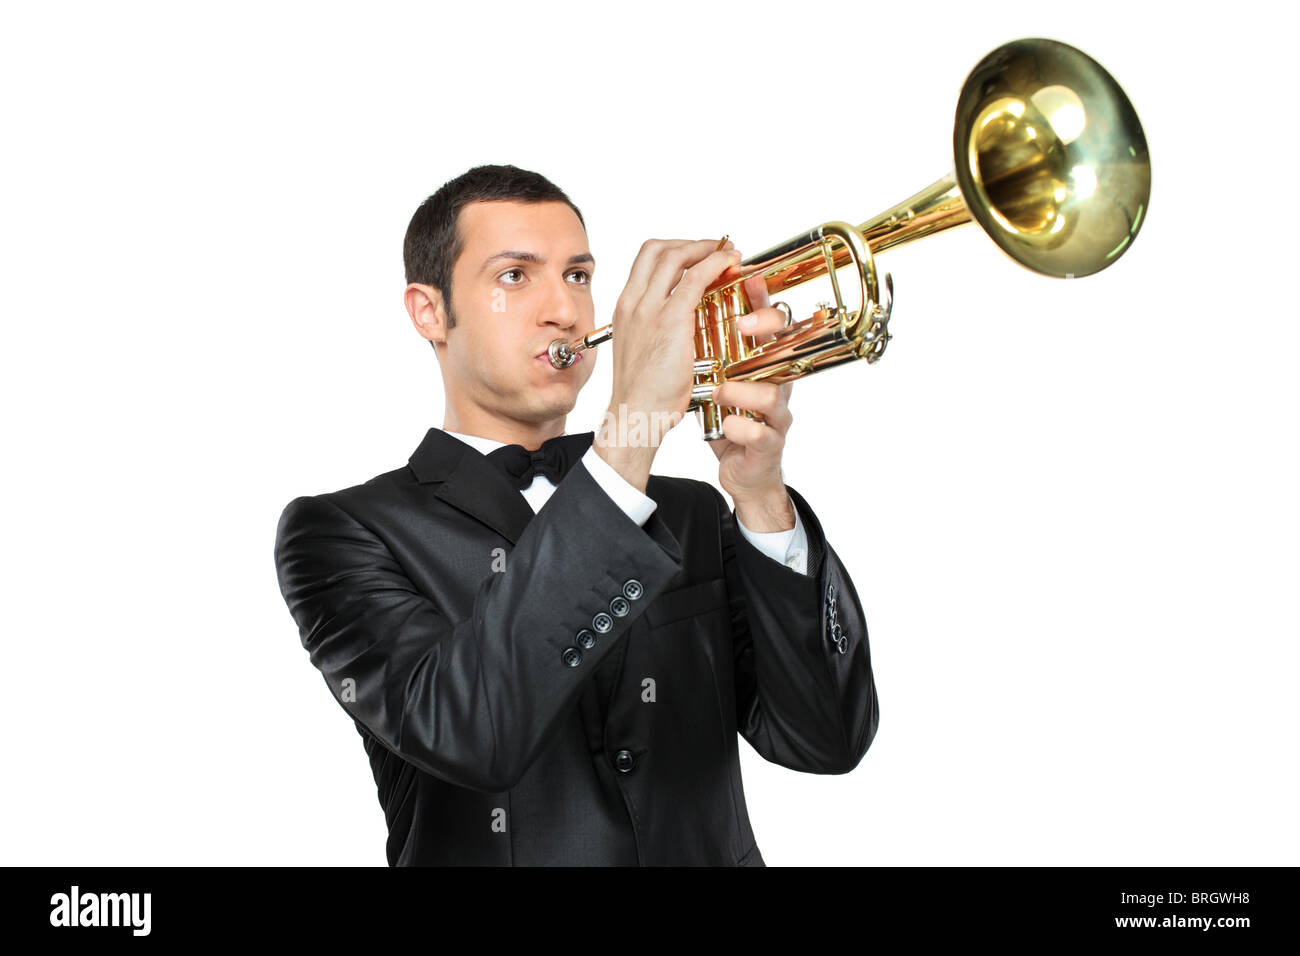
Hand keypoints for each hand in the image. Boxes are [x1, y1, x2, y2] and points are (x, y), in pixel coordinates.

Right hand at [596, 238, 742, 491]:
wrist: (636, 414)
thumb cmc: (644, 392)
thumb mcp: (643, 350)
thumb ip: (655, 329)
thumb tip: (680, 321)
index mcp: (624, 308)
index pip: (645, 260)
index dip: (675, 249)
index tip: (697, 255)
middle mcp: (632, 302)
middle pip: (658, 248)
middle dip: (691, 243)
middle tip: (716, 249)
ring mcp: (648, 309)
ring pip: (676, 256)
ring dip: (706, 248)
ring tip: (728, 255)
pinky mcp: (670, 321)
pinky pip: (695, 278)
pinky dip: (715, 264)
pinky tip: (731, 266)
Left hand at [709, 268, 796, 530]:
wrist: (736, 463)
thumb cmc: (725, 412)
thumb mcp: (713, 371)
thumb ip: (708, 341)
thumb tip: (685, 297)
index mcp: (759, 359)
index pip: (765, 320)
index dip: (761, 296)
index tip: (747, 275)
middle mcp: (774, 380)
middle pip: (784, 345)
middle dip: (765, 329)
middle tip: (741, 325)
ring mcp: (775, 412)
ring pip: (775, 392)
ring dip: (744, 389)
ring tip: (719, 391)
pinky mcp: (769, 442)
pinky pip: (762, 432)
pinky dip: (742, 428)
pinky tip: (726, 426)